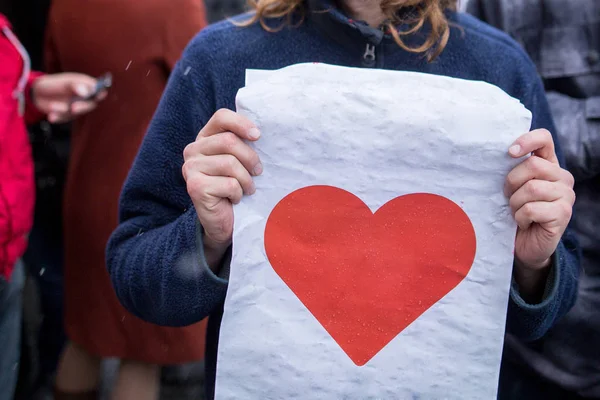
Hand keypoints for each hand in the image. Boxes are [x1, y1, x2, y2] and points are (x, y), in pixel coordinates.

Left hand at [32, 73, 106, 122]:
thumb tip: (85, 92)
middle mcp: (84, 97)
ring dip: (64, 111)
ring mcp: (77, 107)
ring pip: (76, 113)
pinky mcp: (68, 115)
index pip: (98, 89)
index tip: (97, 96)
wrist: (36, 93)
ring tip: (52, 106)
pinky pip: (66, 119)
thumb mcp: (62, 82)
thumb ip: (74, 86)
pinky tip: (51, 117)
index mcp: (85, 85)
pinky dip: (58, 118)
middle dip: (82, 107)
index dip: (100, 92)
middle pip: (90, 104)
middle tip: (73, 108)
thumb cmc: (52, 84)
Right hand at [182, 109, 261, 270]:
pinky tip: (234, 199)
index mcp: (204, 138)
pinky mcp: (195, 187)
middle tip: (258, 172)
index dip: (241, 123)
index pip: (221, 117)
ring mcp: (190, 168)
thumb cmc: (236, 188)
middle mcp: (192, 150)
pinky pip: (229, 183)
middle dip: (250, 158)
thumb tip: (262, 131)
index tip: (258, 136)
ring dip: (246, 180)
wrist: (224, 222)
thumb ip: (244, 144)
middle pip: (229, 141)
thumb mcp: (241, 162)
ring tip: (247, 189)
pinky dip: (238, 193)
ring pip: (230, 163)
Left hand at [505, 129, 574, 299]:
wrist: (523, 245)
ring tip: (516, 212)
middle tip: (508, 197)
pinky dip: (520, 217)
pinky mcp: (563, 214)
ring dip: (515, 203)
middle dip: (512, 183)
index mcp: (548, 165)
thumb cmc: (513, 212)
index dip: (527, 140)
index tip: (510, 152)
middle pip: (532, 165)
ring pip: (531, 188)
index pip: (544, 139)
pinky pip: (531, 209)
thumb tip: (488, 155)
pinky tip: (524, 223)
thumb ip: (509, 171)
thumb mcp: (510, 188)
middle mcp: (562, 177)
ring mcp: (566, 195)